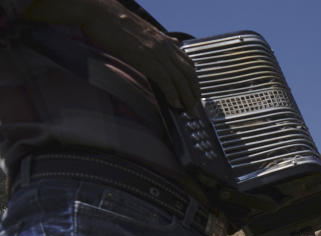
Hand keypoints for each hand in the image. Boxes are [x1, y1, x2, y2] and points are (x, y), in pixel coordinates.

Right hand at [54, 0, 201, 113]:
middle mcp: (165, 46)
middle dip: (194, 93)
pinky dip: (172, 94)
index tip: (194, 94)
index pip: (188, 64)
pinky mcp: (146, 58)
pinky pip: (165, 80)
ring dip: (187, 98)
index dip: (194, 81)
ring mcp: (157, 52)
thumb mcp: (144, 31)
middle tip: (195, 108)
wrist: (100, 13)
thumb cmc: (116, 23)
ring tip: (190, 112)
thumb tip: (174, 43)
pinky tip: (175, 104)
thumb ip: (161, 41)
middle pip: (189, 74)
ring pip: (181, 79)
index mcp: (165, 41)